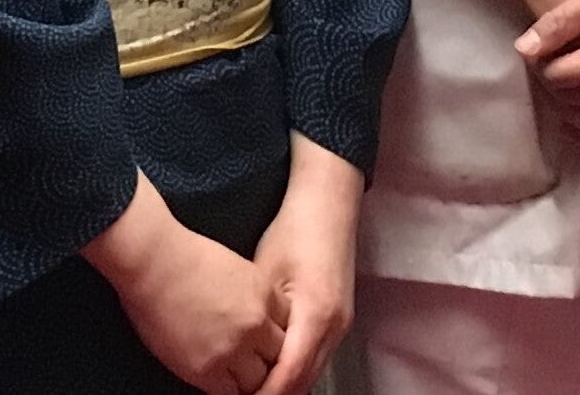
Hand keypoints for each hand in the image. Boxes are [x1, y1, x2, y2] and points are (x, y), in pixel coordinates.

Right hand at [85, 176, 287, 394]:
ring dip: (249, 380)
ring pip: (258, 380)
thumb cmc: (184, 257)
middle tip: (256, 365)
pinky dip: (227, 390)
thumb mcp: (236, 267)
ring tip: (238, 376)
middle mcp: (255, 323)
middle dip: (268, 360)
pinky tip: (219, 382)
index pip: (289, 327)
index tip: (267, 343)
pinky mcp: (206, 369)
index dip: (275, 337)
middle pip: (279, 356)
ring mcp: (232, 348)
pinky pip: (229, 393)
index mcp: (264, 293)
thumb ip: (252, 295)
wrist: (154, 261)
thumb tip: (254, 316)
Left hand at [253, 137, 363, 394]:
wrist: (328, 203)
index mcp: (316, 316)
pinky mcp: (340, 318)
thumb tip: (238, 358)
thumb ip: (257, 323)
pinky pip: (316, 357)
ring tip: (249, 388)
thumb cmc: (293, 231)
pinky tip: (270, 366)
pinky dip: (294, 368)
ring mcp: (341, 324)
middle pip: (303, 383)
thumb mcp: (265, 277)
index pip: (288, 378)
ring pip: (311, 372)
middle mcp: (335, 327)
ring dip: (283, 385)